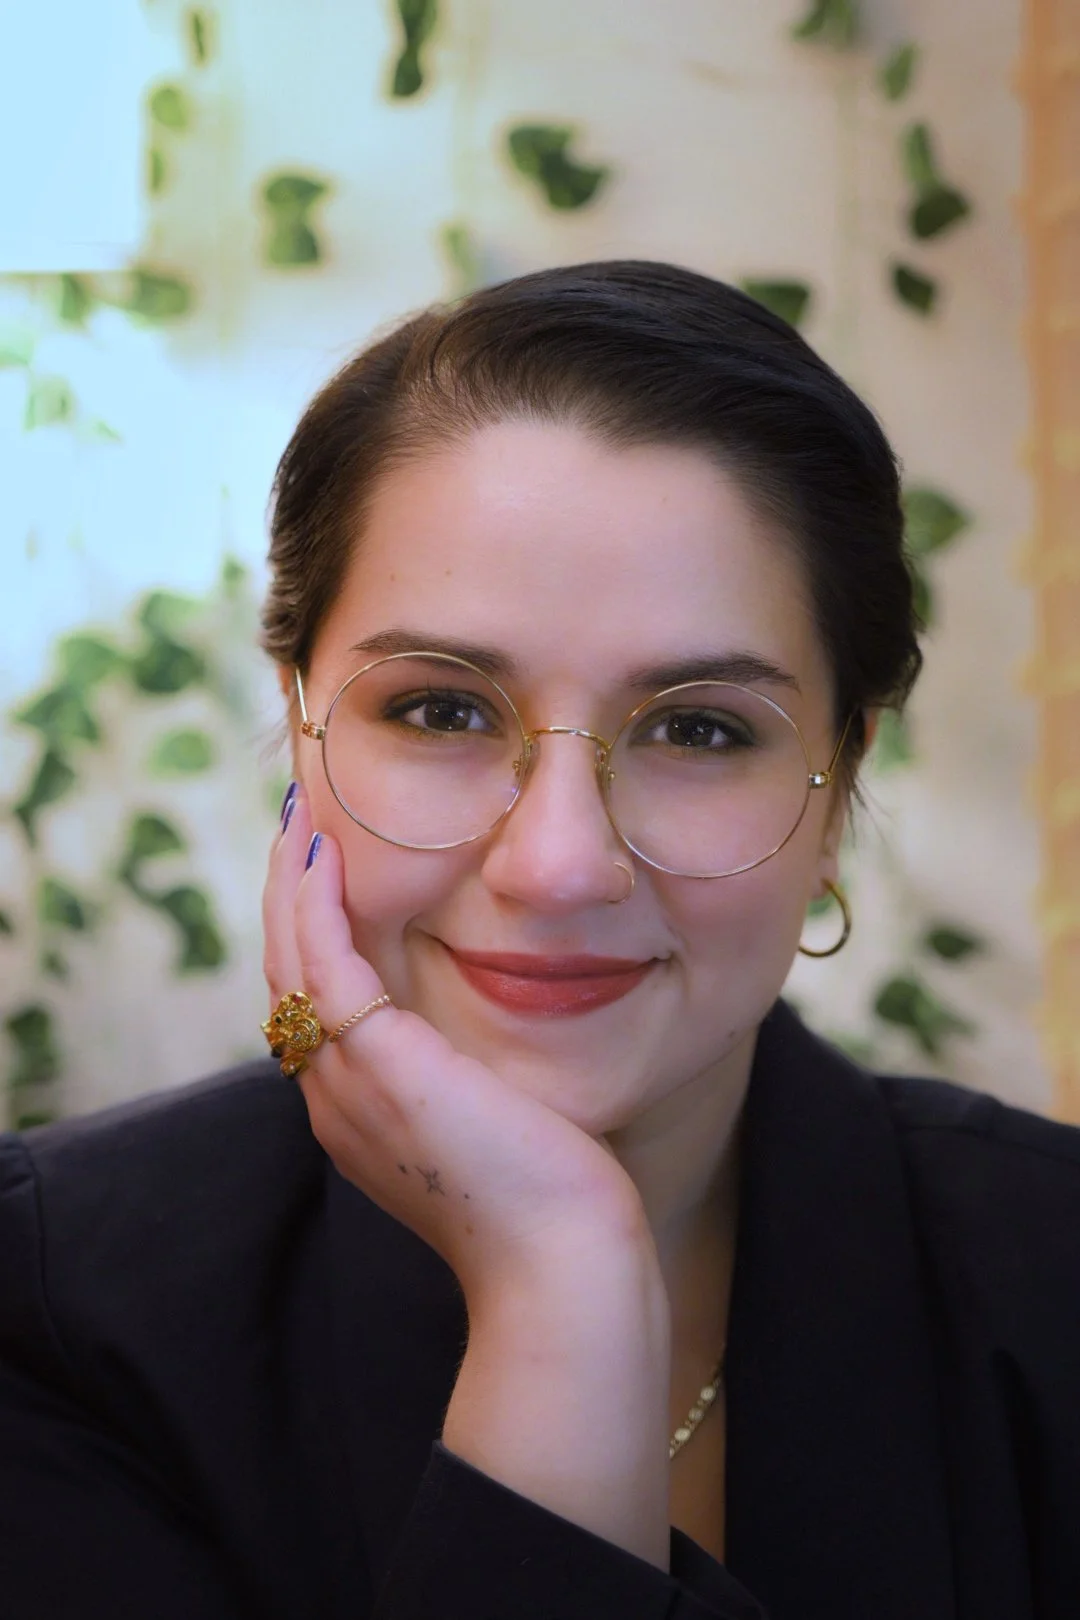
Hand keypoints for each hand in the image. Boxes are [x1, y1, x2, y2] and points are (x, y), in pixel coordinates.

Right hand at [262, 788, 649, 1302]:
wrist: (561, 1261)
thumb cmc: (551, 1203)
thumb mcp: (496, 1126)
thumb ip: (472, 1081)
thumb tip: (490, 1045)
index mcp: (359, 1114)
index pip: (315, 1010)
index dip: (313, 939)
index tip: (328, 878)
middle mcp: (334, 1098)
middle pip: (287, 977)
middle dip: (290, 900)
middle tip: (299, 829)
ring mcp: (345, 1083)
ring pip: (289, 960)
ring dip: (291, 885)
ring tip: (301, 822)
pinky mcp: (376, 1061)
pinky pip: (322, 961)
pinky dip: (315, 902)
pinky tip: (324, 853)